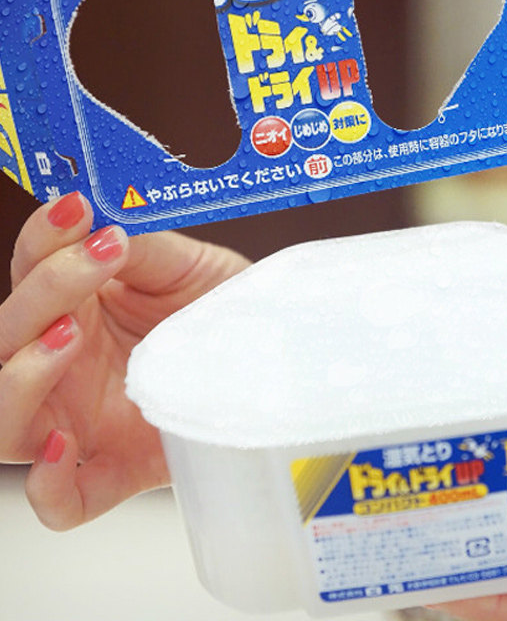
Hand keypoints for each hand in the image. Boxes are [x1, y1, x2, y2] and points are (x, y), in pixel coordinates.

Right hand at [0, 192, 249, 529]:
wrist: (273, 350)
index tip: (79, 210)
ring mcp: (84, 421)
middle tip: (97, 258)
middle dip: (42, 294)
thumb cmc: (222, 305)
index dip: (42, 239)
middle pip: (4, 341)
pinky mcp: (119, 469)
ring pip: (4, 420)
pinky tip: (64, 444)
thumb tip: (99, 221)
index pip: (28, 272)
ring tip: (70, 332)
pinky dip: (47, 485)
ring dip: (20, 376)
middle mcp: (67, 365)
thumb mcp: (183, 266)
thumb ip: (140, 247)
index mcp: (76, 309)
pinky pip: (61, 502)